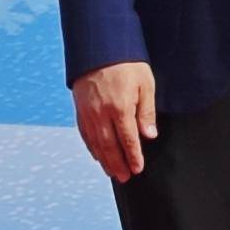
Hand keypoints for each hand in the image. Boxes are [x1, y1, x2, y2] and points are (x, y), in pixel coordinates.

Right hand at [71, 61, 156, 182]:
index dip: (133, 156)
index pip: (127, 139)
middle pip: (109, 146)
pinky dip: (92, 147)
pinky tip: (98, 156)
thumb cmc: (128, 66)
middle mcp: (101, 114)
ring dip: (104, 160)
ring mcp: (88, 113)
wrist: (100, 51)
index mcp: (120, 108)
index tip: (138, 169)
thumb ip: (146, 112)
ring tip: (113, 172)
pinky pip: (85, 134)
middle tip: (125, 178)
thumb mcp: (146, 85)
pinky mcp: (80, 110)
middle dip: (118, 163)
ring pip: (95, 143)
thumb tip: (149, 136)